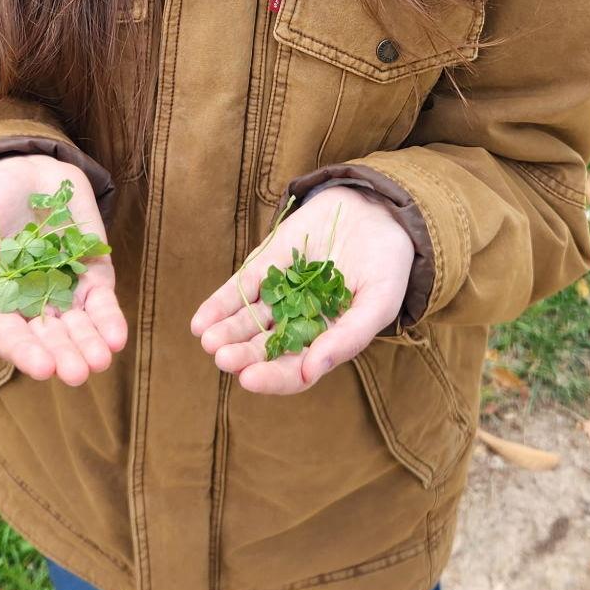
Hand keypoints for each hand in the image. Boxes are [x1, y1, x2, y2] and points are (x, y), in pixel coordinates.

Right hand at [0, 156, 126, 387]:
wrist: (22, 171)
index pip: (11, 336)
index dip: (26, 353)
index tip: (43, 367)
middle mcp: (32, 305)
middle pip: (49, 337)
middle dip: (64, 356)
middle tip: (76, 372)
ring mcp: (65, 289)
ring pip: (79, 325)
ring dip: (89, 344)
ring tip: (99, 361)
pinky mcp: (91, 271)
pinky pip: (101, 300)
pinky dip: (109, 319)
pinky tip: (116, 337)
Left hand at [190, 186, 413, 394]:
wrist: (380, 211)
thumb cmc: (388, 264)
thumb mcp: (379, 302)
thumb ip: (349, 336)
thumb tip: (310, 370)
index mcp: (328, 339)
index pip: (295, 369)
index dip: (272, 377)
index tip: (250, 379)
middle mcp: (300, 321)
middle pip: (265, 347)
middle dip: (242, 354)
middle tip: (222, 357)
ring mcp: (282, 291)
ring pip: (249, 319)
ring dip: (227, 331)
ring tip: (207, 338)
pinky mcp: (269, 262)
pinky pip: (242, 286)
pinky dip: (220, 303)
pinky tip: (201, 319)